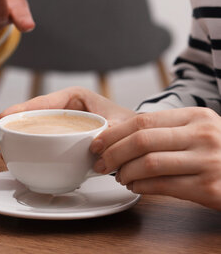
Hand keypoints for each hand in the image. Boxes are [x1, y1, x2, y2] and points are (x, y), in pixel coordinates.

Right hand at [0, 87, 134, 149]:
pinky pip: (40, 140)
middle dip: (12, 127)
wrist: (139, 140)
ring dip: (16, 139)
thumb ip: (111, 132)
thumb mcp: (121, 126)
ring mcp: (60, 124)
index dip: (20, 111)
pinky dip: (27, 147)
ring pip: (33, 129)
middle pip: (32, 116)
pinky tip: (14, 157)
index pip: (42, 103)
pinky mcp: (60, 137)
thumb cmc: (130, 127)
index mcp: (74, 98)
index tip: (2, 118)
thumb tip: (95, 143)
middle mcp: (63, 109)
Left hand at [91, 108, 220, 209]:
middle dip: (112, 153)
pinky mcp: (209, 188)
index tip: (97, 143)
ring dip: (125, 172)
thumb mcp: (201, 130)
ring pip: (148, 164)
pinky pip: (162, 186)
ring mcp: (208, 162)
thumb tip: (117, 135)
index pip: (142, 120)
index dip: (113, 133)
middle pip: (141, 141)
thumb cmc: (220, 152)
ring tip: (119, 177)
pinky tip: (135, 187)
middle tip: (100, 163)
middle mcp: (202, 136)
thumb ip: (167, 129)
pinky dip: (141, 187)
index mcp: (196, 116)